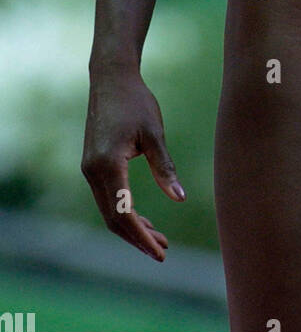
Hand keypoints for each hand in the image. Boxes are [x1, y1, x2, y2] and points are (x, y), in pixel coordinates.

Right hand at [81, 68, 184, 260]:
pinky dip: (124, 212)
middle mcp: (93, 171)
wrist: (111, 79)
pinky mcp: (93, 165)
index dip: (141, 236)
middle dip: (137, 238)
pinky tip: (143, 218)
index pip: (123, 213)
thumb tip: (180, 198)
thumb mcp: (154, 134)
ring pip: (109, 210)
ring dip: (131, 227)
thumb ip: (165, 168)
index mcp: (108, 164)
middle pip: (113, 218)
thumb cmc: (136, 102)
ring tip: (158, 238)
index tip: (159, 251)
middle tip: (163, 251)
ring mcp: (90, 169)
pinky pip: (108, 197)